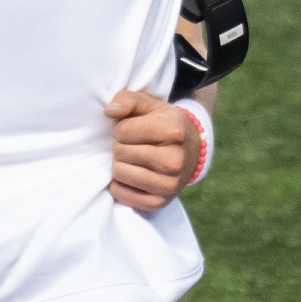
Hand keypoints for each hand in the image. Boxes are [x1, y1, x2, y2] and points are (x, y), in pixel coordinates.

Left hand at [104, 89, 201, 211]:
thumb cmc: (162, 122)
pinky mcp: (160, 202)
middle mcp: (174, 160)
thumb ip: (126, 99)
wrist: (190, 149)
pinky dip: (119, 185)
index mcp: (173, 131)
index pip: (122, 130)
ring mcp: (169, 184)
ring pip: (119, 174)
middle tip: (131, 144)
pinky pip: (122, 195)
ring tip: (132, 158)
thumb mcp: (148, 103)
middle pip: (119, 152)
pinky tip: (130, 175)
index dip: (120, 127)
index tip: (131, 128)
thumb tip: (110, 111)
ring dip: (119, 164)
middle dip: (119, 145)